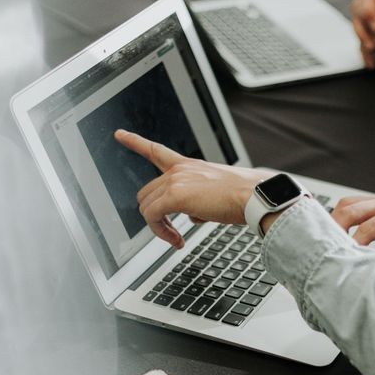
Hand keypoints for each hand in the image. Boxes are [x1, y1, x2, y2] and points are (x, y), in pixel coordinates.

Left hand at [115, 129, 267, 247]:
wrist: (255, 196)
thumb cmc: (245, 197)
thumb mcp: (218, 193)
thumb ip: (200, 200)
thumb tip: (193, 216)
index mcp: (190, 166)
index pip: (157, 151)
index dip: (136, 142)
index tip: (120, 134)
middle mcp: (180, 170)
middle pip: (147, 193)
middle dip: (156, 215)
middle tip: (173, 232)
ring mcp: (176, 180)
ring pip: (147, 207)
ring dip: (159, 227)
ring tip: (176, 239)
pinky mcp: (175, 196)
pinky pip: (153, 217)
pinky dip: (161, 232)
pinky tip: (176, 240)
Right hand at [331, 193, 374, 278]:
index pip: (368, 227)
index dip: (353, 244)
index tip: (344, 258)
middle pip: (351, 208)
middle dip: (335, 227)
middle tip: (325, 246)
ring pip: (350, 202)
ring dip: (336, 218)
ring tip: (328, 238)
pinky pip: (356, 203)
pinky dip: (344, 215)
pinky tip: (338, 230)